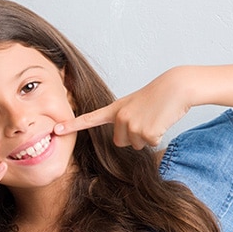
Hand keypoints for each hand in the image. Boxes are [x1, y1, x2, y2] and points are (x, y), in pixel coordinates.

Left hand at [54, 68, 191, 149]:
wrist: (176, 86)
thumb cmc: (157, 95)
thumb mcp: (134, 103)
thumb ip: (122, 119)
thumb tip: (121, 140)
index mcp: (115, 109)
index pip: (90, 119)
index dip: (72, 125)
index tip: (56, 130)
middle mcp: (119, 117)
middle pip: (120, 142)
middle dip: (132, 135)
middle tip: (145, 118)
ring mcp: (132, 125)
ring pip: (136, 145)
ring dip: (147, 136)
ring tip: (154, 117)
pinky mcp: (146, 132)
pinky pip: (150, 144)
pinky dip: (158, 136)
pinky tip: (161, 121)